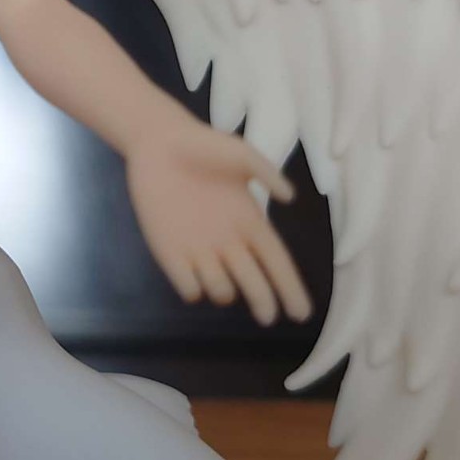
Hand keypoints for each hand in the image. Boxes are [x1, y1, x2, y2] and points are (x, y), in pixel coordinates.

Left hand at [125, 114, 311, 325]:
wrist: (156, 143)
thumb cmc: (202, 146)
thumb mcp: (241, 153)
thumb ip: (266, 172)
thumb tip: (290, 198)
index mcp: (251, 223)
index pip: (278, 263)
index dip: (291, 288)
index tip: (302, 313)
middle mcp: (230, 244)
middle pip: (254, 284)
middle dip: (263, 301)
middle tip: (267, 316)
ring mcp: (200, 251)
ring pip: (221, 290)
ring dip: (224, 290)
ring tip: (223, 283)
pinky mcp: (170, 253)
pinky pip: (187, 286)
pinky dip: (192, 288)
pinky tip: (193, 277)